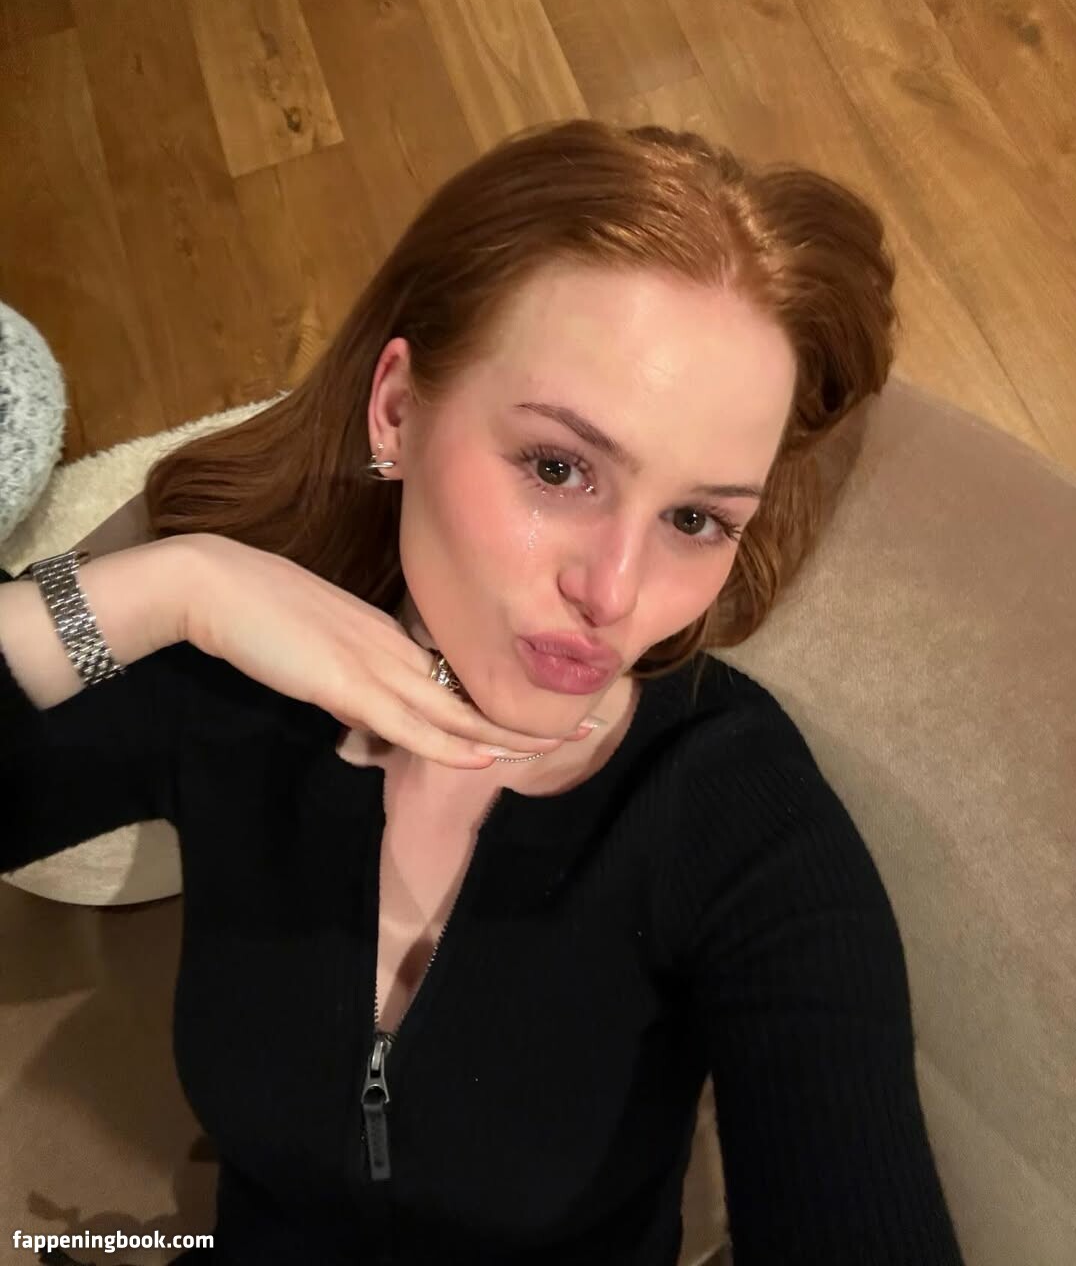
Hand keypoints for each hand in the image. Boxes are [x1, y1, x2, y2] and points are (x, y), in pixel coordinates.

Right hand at [179, 534, 590, 768]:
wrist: (218, 585)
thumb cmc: (259, 612)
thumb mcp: (318, 648)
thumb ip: (349, 677)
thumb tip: (364, 709)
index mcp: (390, 638)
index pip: (459, 676)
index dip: (504, 697)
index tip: (548, 706)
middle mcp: (395, 648)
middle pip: (474, 692)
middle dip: (533, 711)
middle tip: (592, 717)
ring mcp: (374, 664)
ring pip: (455, 710)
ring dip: (509, 732)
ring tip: (559, 744)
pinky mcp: (346, 683)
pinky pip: (409, 721)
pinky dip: (449, 742)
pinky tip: (483, 755)